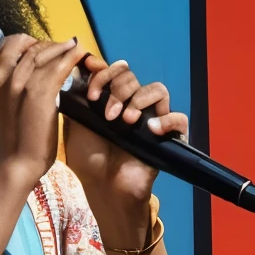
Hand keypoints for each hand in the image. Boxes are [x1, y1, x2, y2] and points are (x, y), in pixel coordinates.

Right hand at [0, 35, 82, 188]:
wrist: (16, 163)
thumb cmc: (12, 139)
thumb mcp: (4, 105)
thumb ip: (12, 87)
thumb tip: (28, 73)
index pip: (10, 46)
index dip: (29, 42)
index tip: (42, 47)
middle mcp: (4, 76)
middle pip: (30, 47)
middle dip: (48, 44)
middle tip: (63, 48)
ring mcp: (22, 82)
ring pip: (46, 53)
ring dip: (62, 47)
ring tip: (74, 47)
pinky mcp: (41, 92)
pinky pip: (60, 65)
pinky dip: (72, 56)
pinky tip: (80, 53)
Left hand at [63, 54, 188, 246]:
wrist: (102, 186)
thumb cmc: (87, 158)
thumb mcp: (75, 124)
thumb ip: (77, 97)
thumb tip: (78, 68)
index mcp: (111, 98)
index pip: (115, 70)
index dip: (104, 72)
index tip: (91, 88)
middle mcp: (132, 104)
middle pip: (132, 77)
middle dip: (117, 90)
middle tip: (107, 115)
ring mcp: (151, 118)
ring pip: (156, 89)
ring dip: (138, 100)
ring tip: (125, 122)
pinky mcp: (168, 136)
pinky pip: (179, 117)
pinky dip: (167, 119)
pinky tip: (151, 129)